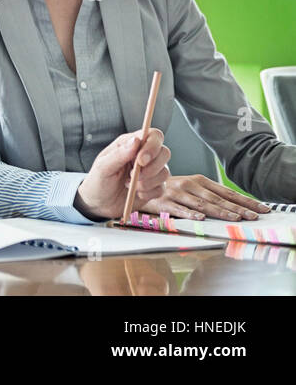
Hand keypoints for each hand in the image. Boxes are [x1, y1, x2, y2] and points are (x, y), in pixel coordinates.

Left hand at [75, 128, 170, 220]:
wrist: (99, 204)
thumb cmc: (98, 181)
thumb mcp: (103, 167)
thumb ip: (119, 154)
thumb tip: (136, 140)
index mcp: (130, 144)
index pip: (153, 135)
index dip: (152, 146)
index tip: (141, 161)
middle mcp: (144, 155)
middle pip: (165, 152)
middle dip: (152, 167)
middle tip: (133, 176)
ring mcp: (151, 171)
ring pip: (165, 172)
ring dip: (147, 182)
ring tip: (129, 184)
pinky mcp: (154, 187)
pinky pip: (162, 188)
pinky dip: (149, 192)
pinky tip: (136, 193)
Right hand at [142, 175, 267, 221]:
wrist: (138, 183)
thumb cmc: (169, 189)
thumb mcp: (190, 187)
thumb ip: (208, 194)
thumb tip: (235, 206)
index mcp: (199, 180)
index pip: (227, 192)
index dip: (245, 201)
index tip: (262, 209)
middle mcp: (189, 184)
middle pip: (218, 198)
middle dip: (238, 208)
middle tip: (254, 217)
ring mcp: (176, 193)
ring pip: (202, 203)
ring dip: (220, 212)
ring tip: (235, 219)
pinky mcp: (162, 201)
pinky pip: (178, 208)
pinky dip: (189, 213)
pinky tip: (200, 218)